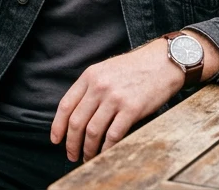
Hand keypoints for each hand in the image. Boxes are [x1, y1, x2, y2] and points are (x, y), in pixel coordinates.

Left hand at [52, 35, 189, 161]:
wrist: (163, 62)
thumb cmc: (134, 68)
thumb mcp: (105, 69)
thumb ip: (90, 88)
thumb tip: (76, 115)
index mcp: (89, 76)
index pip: (66, 106)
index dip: (58, 126)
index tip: (56, 140)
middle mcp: (99, 86)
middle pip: (77, 122)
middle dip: (72, 143)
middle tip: (72, 155)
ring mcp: (115, 98)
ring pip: (93, 131)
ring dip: (88, 149)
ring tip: (88, 157)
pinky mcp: (132, 109)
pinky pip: (113, 134)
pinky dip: (106, 148)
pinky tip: (105, 153)